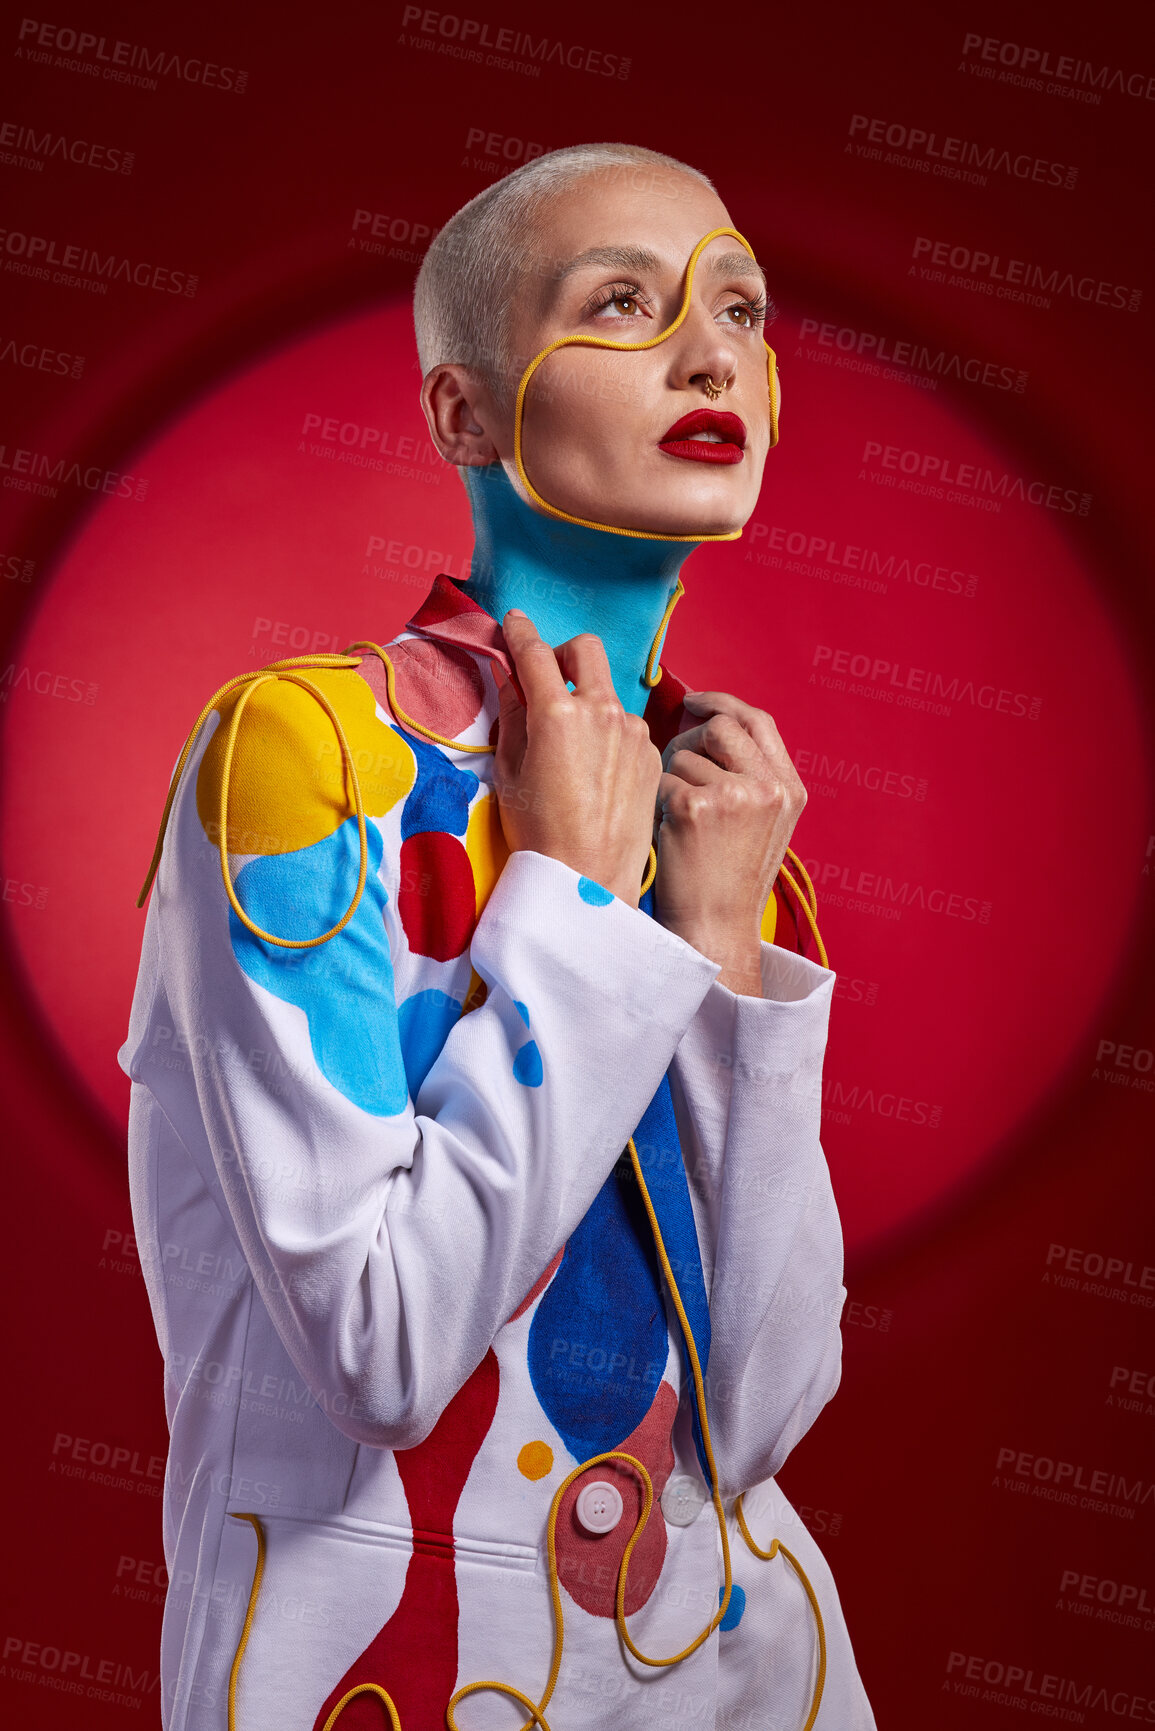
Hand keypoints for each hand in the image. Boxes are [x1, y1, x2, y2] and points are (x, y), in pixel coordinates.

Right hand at [493, 610, 661, 907]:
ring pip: (609, 691)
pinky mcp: (650, 755)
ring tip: (572, 742)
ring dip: (588, 698)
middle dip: (563, 653)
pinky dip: (610, 732)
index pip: (534, 652)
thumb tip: (508, 677)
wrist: (590, 880)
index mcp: (557, 713)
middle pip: (585, 650)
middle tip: (547, 677)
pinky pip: (628, 726)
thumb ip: (511, 715)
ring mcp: (633, 732)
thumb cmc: (540, 833)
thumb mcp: (510, 773)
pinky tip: (597, 770)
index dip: (518, 631)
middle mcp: (601, 712)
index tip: (511, 623)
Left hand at [653, 691, 806, 993]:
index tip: (695, 702)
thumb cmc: (726, 879)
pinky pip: (661, 779)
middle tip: (676, 770)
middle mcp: (770, 788)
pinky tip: (668, 833)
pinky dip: (656, 802)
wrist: (716, 929)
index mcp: (790, 789)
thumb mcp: (760, 824)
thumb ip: (747, 774)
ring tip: (679, 822)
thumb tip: (703, 721)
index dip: (723, 703)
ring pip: (683, 754)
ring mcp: (736, 796)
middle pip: (720, 726)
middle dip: (689, 739)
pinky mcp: (698, 808)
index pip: (758, 720)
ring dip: (670, 780)